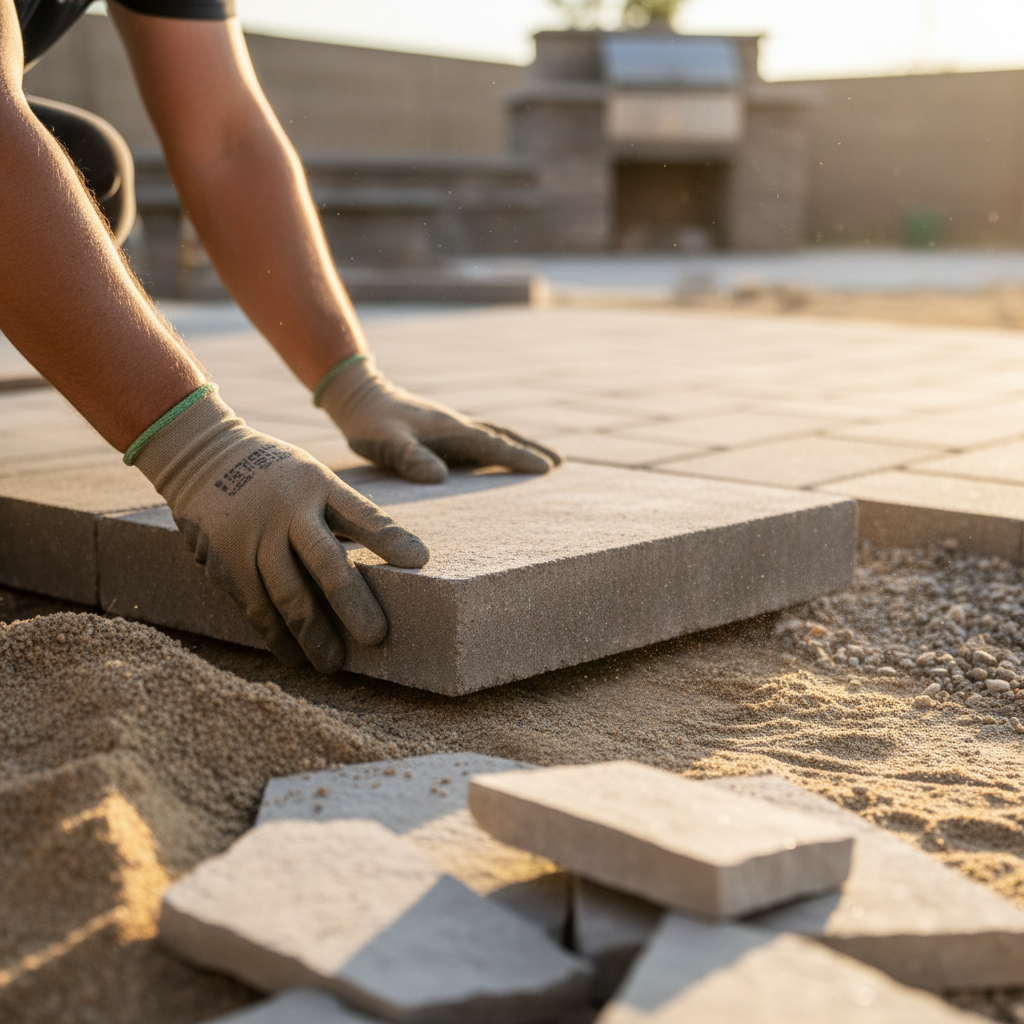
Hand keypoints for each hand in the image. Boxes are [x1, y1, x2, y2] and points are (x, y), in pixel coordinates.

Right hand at [133, 388, 428, 671]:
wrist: (201, 456)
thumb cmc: (278, 476)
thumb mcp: (316, 479)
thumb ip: (354, 515)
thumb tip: (409, 557)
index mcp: (316, 486)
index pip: (360, 513)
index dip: (388, 538)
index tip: (420, 560)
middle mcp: (285, 511)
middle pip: (323, 561)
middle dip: (350, 601)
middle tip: (376, 637)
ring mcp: (252, 536)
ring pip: (285, 594)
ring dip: (311, 633)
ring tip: (332, 664)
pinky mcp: (225, 561)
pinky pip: (255, 605)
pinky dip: (275, 635)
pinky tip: (293, 656)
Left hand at [318, 357, 561, 483]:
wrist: (358, 396)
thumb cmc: (370, 424)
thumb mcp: (386, 442)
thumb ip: (411, 458)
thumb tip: (441, 477)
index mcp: (451, 430)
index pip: (493, 444)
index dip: (520, 457)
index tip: (546, 468)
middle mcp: (457, 426)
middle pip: (503, 437)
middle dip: (530, 450)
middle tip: (559, 464)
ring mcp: (452, 427)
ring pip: (494, 436)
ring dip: (519, 446)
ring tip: (542, 459)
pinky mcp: (443, 431)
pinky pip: (480, 439)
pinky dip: (499, 446)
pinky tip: (499, 456)